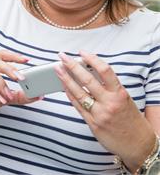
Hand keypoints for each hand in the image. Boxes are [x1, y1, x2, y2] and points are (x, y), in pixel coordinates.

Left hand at [55, 51, 154, 169]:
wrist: (139, 144)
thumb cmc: (130, 117)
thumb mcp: (124, 98)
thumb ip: (108, 85)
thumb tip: (89, 69)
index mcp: (119, 93)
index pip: (104, 71)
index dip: (92, 59)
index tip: (82, 52)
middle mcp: (110, 103)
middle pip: (87, 80)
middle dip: (72, 66)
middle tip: (62, 56)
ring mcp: (100, 114)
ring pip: (79, 93)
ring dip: (65, 79)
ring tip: (57, 69)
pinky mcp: (93, 124)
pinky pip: (78, 106)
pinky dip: (69, 94)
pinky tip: (63, 86)